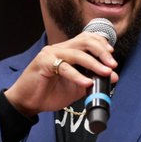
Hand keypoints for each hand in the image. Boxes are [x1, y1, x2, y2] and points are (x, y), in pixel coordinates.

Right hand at [3, 31, 117, 116]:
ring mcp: (50, 54)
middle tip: (112, 64)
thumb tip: (111, 77)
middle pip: (85, 41)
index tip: (112, 56)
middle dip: (102, 51)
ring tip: (105, 73)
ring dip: (94, 63)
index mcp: (67, 51)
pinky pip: (64, 67)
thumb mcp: (75, 87)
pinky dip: (78, 76)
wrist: (28, 103)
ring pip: (77, 53)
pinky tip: (86, 83)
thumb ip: (91, 80)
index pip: (87, 38)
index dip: (101, 44)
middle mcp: (59, 49)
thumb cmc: (49, 93)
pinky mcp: (43, 63)